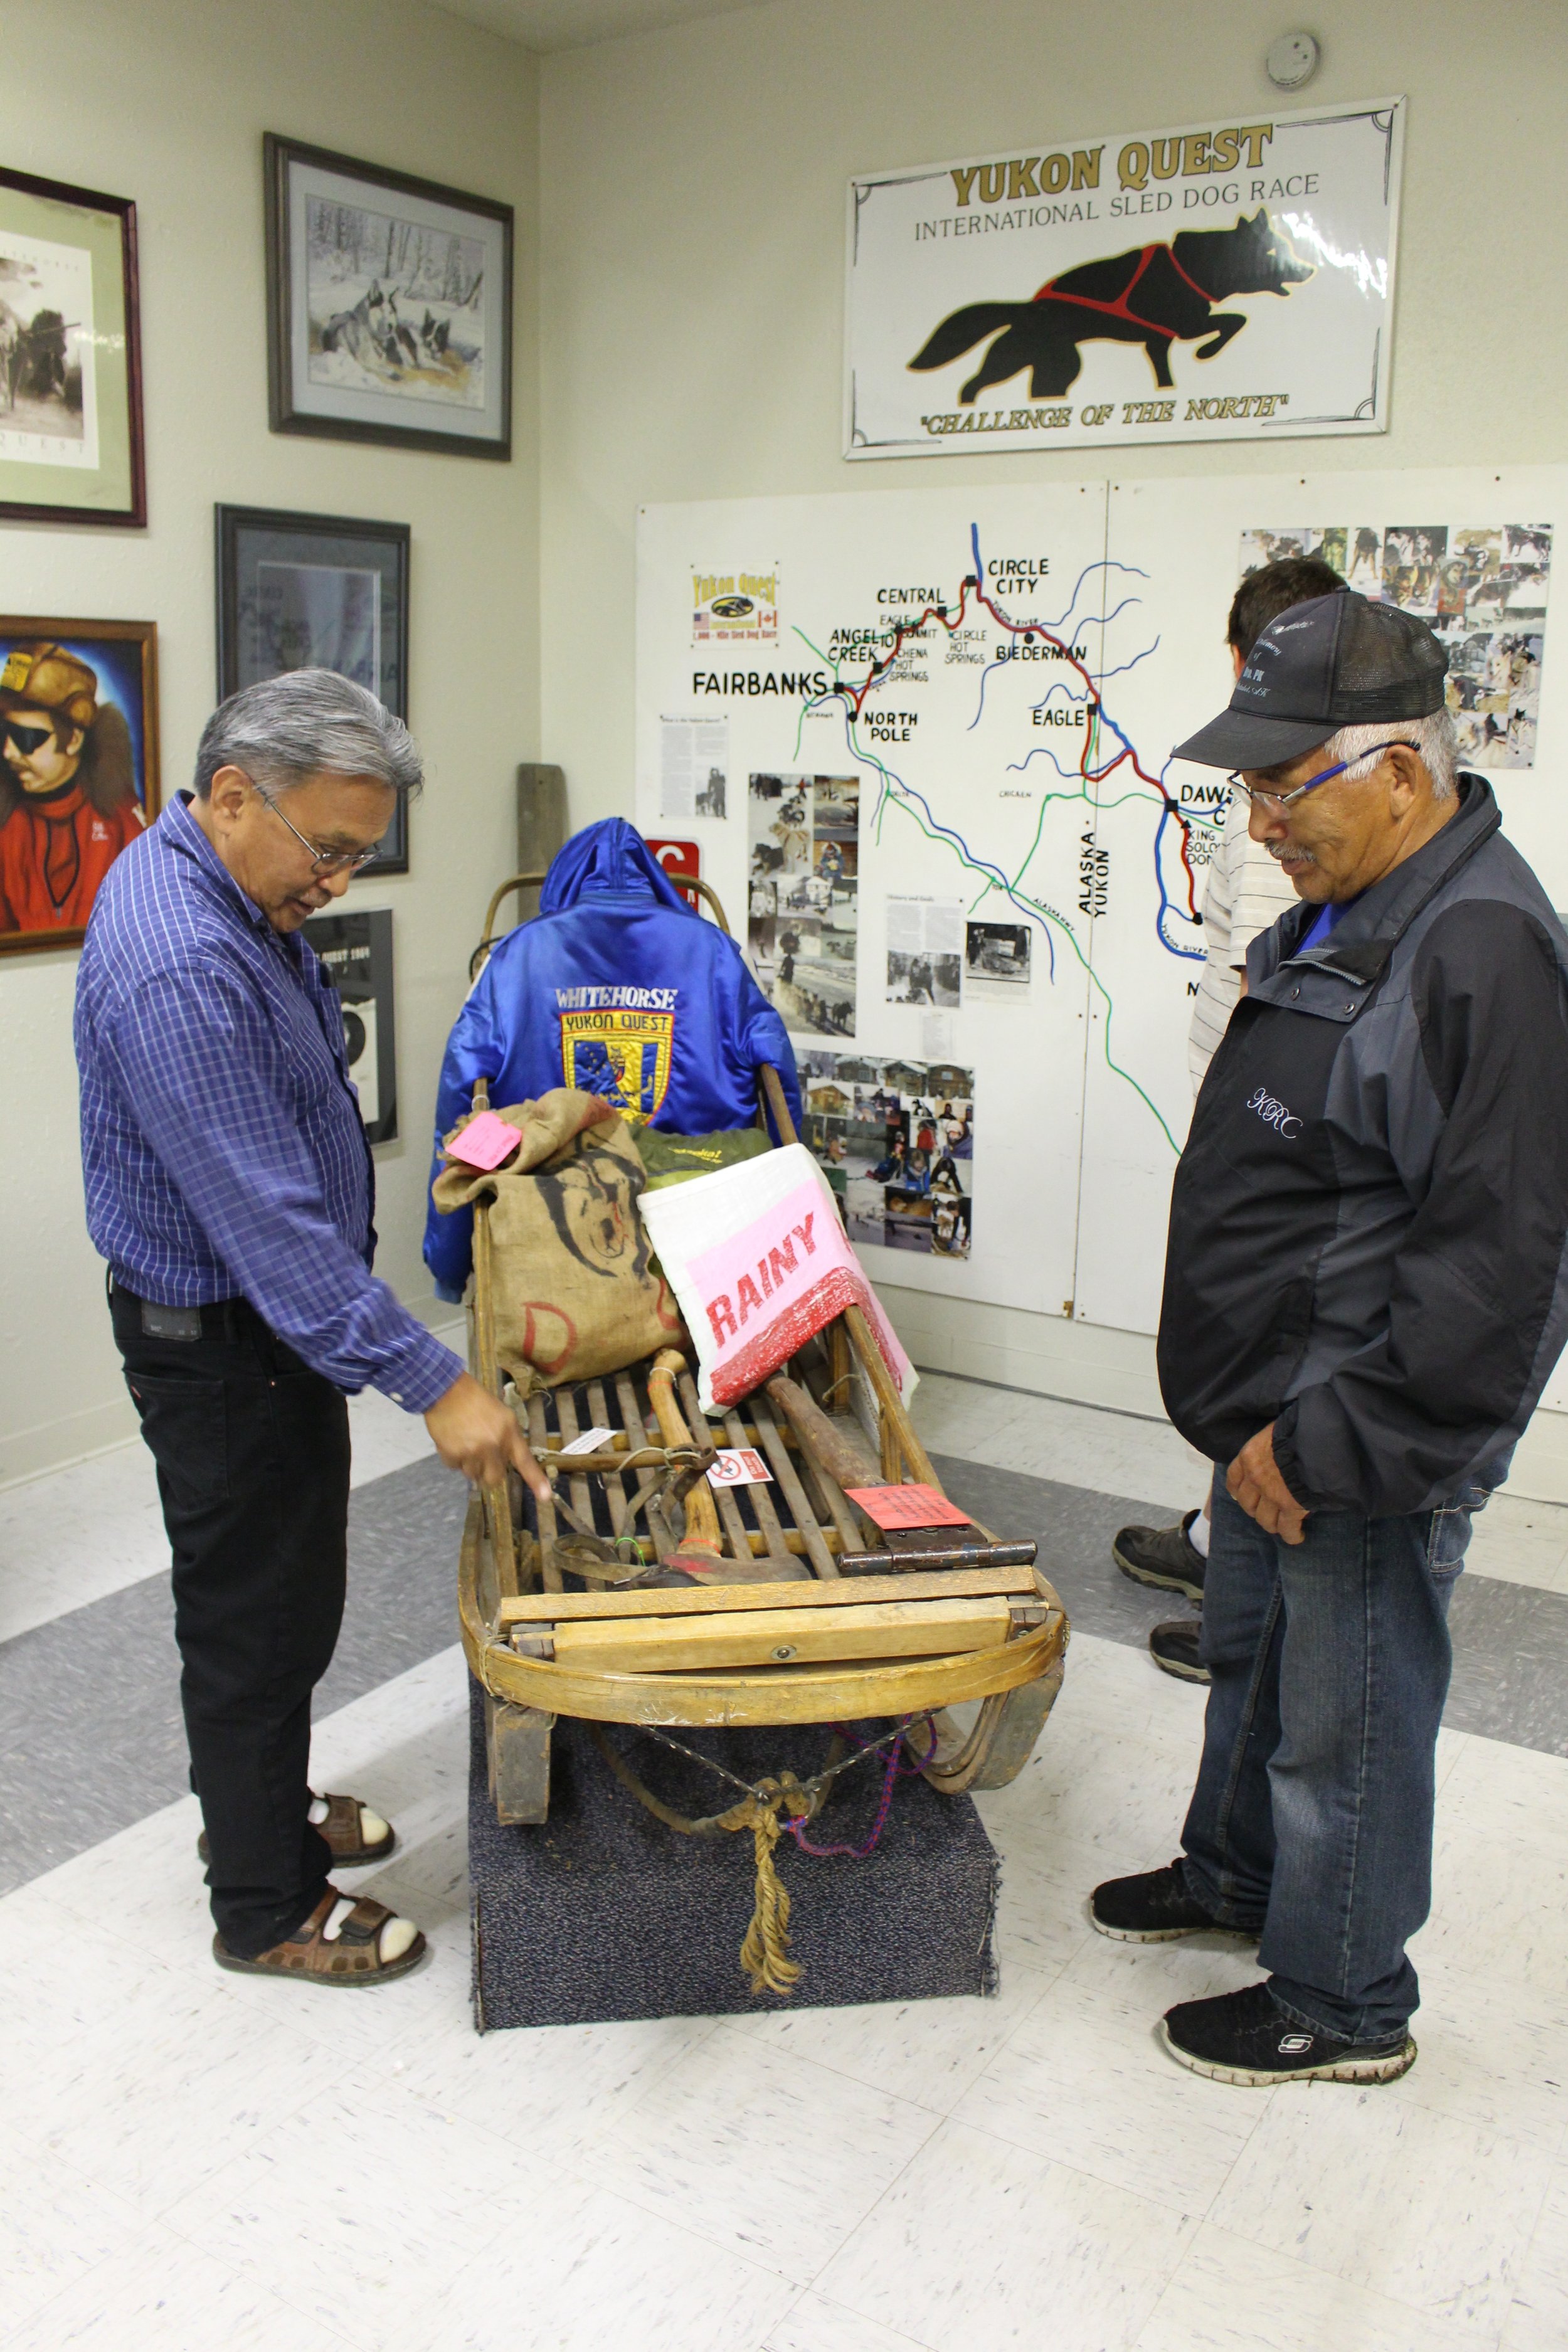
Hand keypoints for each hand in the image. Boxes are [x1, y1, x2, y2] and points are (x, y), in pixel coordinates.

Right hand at [424, 1372, 549, 1501]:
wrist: (446, 1390)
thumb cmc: (476, 1400)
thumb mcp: (501, 1415)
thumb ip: (506, 1438)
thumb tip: (504, 1461)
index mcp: (508, 1432)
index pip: (525, 1460)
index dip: (536, 1480)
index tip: (545, 1496)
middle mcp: (493, 1445)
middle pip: (495, 1478)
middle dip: (488, 1472)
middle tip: (482, 1458)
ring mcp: (472, 1451)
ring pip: (473, 1474)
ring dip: (469, 1464)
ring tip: (465, 1441)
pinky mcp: (453, 1454)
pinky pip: (455, 1467)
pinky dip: (453, 1458)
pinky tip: (453, 1440)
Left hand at [1226, 1422, 1307, 1544]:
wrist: (1320, 1439)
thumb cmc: (1301, 1429)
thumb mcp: (1276, 1431)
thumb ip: (1270, 1447)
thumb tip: (1276, 1453)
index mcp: (1249, 1456)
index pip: (1233, 1479)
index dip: (1238, 1491)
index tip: (1242, 1496)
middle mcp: (1255, 1478)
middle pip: (1247, 1504)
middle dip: (1257, 1509)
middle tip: (1269, 1509)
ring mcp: (1271, 1495)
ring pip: (1265, 1521)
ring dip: (1273, 1524)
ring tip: (1283, 1524)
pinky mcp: (1290, 1508)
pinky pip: (1287, 1530)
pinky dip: (1292, 1535)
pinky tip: (1298, 1534)